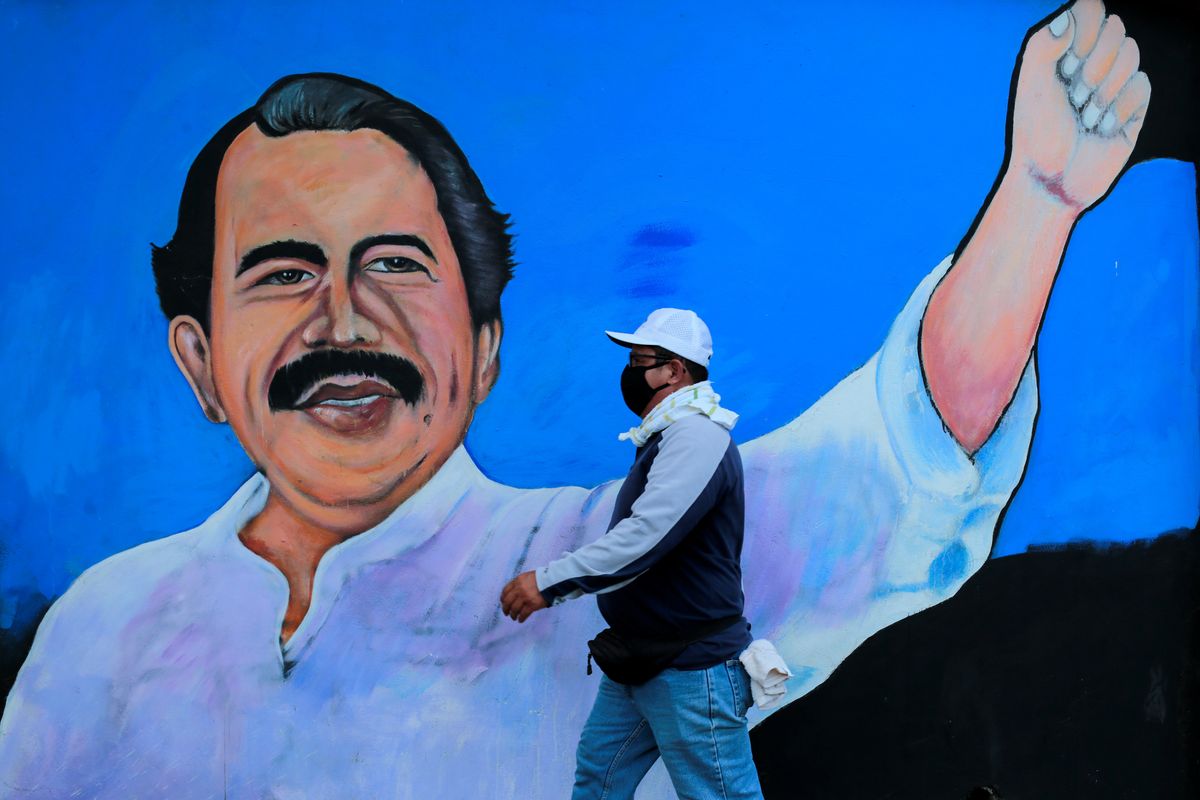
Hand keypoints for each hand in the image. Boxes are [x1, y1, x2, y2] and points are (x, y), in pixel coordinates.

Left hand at [500, 570, 547, 622]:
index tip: (503, 603)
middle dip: (505, 609)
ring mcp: (525, 597)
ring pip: (514, 609)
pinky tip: (520, 620)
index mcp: (517, 581)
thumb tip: (514, 592)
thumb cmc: (542, 578)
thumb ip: (520, 583)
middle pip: (507, 601)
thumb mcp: (528, 576)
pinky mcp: (532, 605)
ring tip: (514, 617)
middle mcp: (519, 589)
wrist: (552, 581)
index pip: (505, 591)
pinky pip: (523, 614)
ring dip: (513, 615)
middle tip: (506, 613)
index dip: (503, 598)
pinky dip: (521, 618)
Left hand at [1009, 0, 1150, 210]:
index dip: (1086, 30)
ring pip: (1132, 54)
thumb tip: (1068, 18)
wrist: (1052, 178)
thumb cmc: (1036, 133)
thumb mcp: (1031, 86)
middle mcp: (1092, 60)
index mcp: (1065, 49)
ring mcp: (1116, 80)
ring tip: (1085, 118)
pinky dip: (1119, 109)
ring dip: (1104, 91)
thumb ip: (1044, 45)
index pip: (1091, 8)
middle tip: (1074, 97)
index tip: (1068, 62)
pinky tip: (1102, 129)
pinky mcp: (1134, 104)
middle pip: (1116, 28)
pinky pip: (1142, 85)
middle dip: (1093, 65)